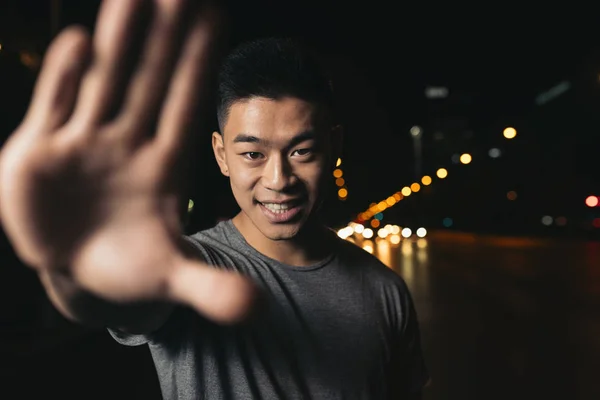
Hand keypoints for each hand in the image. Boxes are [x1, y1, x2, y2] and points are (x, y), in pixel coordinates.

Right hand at [0, 0, 254, 322]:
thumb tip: (255, 308)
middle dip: (164, 34)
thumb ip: (211, 288)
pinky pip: (56, 107)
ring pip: (102, 82)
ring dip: (117, 40)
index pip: (184, 102)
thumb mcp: (171, 279)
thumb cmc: (131, 268)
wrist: (79, 272)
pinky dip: (65, 78)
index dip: (199, 61)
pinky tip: (80, 40)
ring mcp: (83, 144)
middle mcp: (127, 144)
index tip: (216, 13)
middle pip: (148, 79)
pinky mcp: (40, 152)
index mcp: (164, 165)